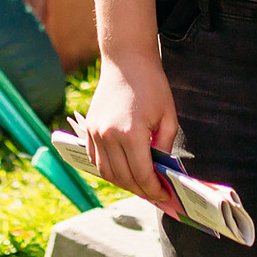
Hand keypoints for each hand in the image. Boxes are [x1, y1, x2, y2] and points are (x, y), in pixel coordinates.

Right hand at [80, 50, 181, 217]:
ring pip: (106, 173)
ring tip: (140, 184)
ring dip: (123, 183)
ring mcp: (94, 133)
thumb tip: (162, 172)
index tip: (165, 196)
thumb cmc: (151, 85)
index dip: (155, 189)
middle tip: (156, 194)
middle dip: (141, 190)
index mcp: (131, 134)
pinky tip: (124, 170)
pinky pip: (95, 160)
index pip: (142, 174)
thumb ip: (164, 147)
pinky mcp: (88, 128)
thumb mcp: (168, 117)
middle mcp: (108, 136)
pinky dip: (109, 170)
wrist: (126, 60)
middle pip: (123, 178)